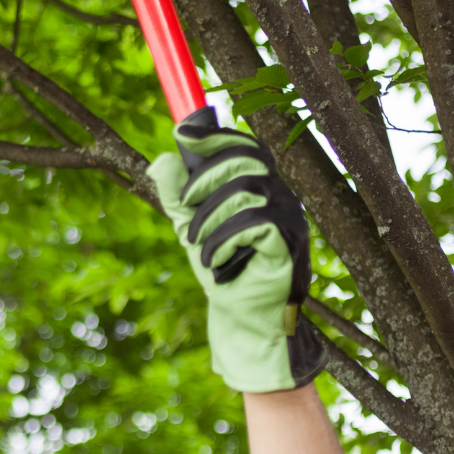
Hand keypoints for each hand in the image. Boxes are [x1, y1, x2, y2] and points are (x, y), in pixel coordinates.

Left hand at [147, 119, 324, 391]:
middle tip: (184, 206)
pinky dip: (224, 240)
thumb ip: (177, 196)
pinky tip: (215, 261)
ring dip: (209, 217)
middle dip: (205, 179)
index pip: (245, 147)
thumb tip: (162, 159)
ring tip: (197, 245)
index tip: (183, 134)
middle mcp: (280, 198)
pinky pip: (255, 224)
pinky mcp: (289, 246)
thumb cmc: (222, 271)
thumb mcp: (190, 228)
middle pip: (245, 160)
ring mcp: (290, 220)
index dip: (216, 136)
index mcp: (260, 189)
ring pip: (246, 191)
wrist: (242, 319)